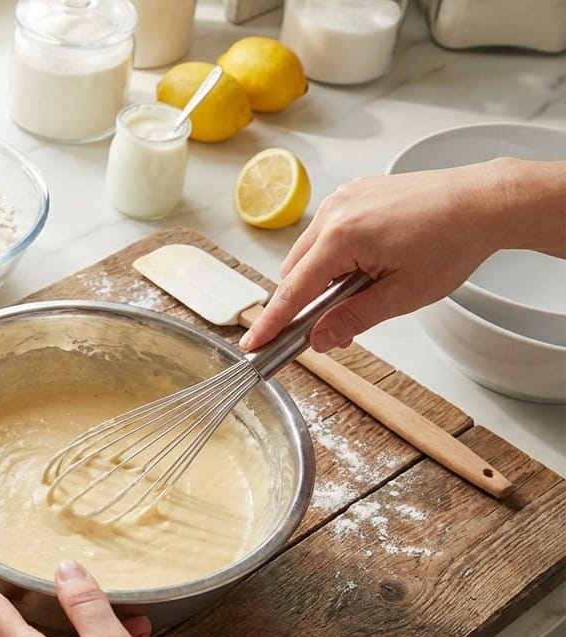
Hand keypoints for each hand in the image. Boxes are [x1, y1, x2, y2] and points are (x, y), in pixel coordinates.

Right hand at [239, 157, 565, 352]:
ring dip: (322, 277)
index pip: (294, 290)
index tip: (253, 343)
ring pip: (309, 252)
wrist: (482, 202)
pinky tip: (366, 264)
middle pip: (295, 271)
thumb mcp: (404, 294)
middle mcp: (334, 212)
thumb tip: (320, 338)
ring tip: (364, 288)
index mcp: (342, 237)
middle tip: (335, 326)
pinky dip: (334, 255)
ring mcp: (342, 199)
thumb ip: (354, 319)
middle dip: (306, 302)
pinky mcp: (353, 194)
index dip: (272, 322)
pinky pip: (325, 232)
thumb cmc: (453, 240)